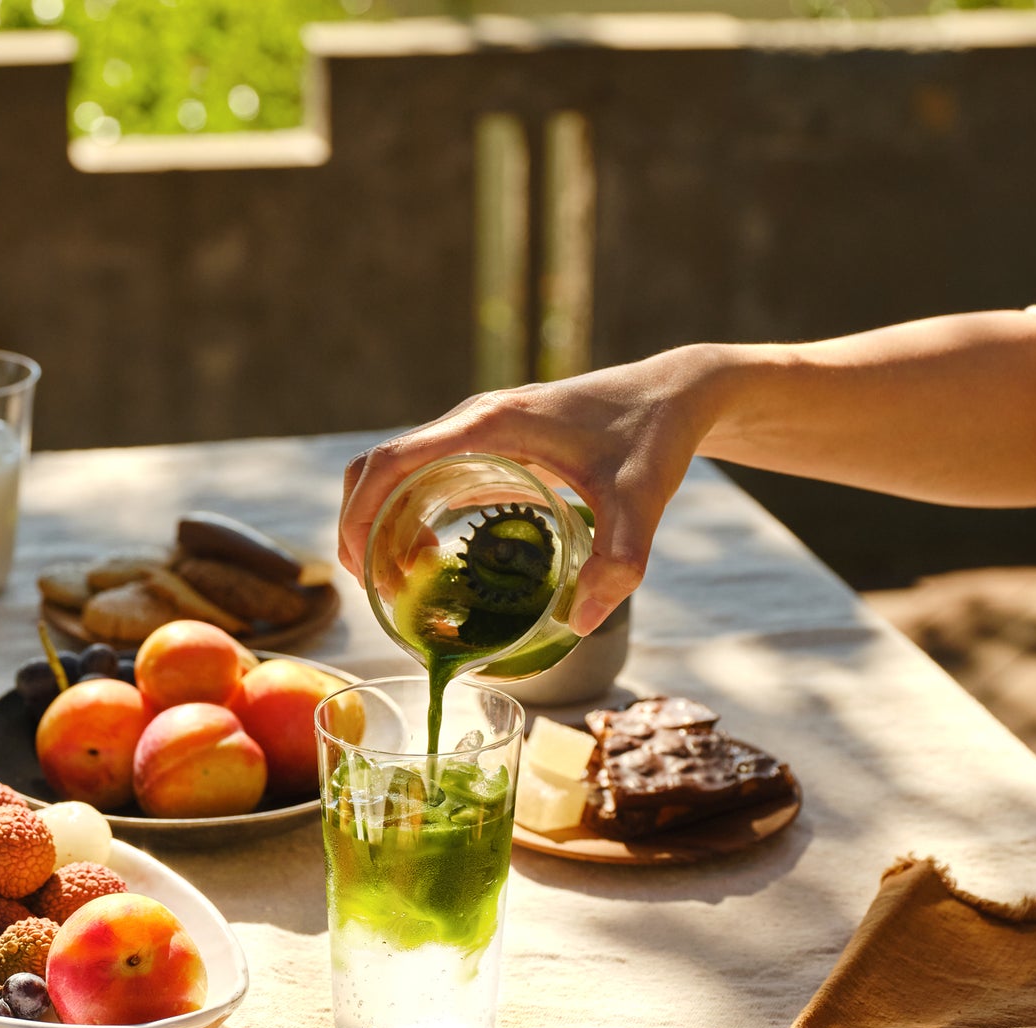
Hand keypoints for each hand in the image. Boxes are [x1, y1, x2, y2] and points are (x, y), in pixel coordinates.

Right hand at [338, 346, 724, 633]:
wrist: (674, 394)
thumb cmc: (653, 438)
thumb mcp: (639, 503)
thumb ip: (617, 563)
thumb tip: (579, 624)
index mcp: (490, 425)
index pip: (392, 461)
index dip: (360, 514)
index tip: (361, 568)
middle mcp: (472, 422)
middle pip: (378, 468)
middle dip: (362, 528)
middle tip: (382, 590)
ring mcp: (477, 431)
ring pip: (397, 474)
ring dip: (383, 525)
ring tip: (406, 584)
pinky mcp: (489, 445)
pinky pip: (426, 478)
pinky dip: (410, 517)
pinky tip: (432, 560)